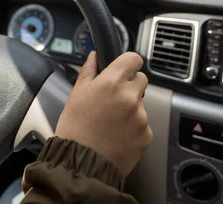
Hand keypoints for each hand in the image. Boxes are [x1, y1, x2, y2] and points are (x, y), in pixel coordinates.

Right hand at [55, 51, 151, 175]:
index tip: (121, 70)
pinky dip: (134, 127)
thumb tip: (94, 56)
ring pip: (142, 103)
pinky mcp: (147, 134)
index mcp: (112, 82)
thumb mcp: (76, 95)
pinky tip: (117, 134)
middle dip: (130, 85)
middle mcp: (130, 97)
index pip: (133, 59)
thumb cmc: (75, 130)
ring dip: (131, 107)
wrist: (82, 165)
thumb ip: (88, 72)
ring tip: (111, 122)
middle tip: (112, 99)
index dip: (127, 64)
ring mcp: (141, 116)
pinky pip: (143, 123)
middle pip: (141, 79)